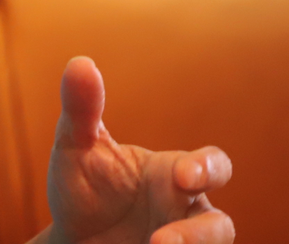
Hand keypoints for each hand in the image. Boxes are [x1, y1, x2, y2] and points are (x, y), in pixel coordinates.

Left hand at [35, 57, 233, 243]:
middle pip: (219, 225)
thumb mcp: (76, 146)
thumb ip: (82, 108)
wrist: (68, 238)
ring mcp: (180, 242)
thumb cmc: (82, 185)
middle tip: (165, 242)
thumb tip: (80, 62)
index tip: (182, 178)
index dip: (206, 169)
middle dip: (204, 234)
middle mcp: (184, 212)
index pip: (210, 166)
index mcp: (171, 174)